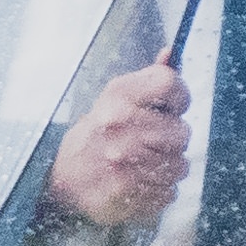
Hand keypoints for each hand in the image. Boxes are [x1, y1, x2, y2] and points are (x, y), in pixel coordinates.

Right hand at [51, 63, 193, 224]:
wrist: (64, 181)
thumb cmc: (95, 138)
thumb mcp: (114, 101)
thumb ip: (147, 81)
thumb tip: (171, 54)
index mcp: (117, 96)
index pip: (169, 83)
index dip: (179, 96)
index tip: (173, 107)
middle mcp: (119, 124)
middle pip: (182, 131)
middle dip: (171, 140)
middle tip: (149, 143)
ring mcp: (122, 160)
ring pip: (180, 165)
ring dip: (167, 168)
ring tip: (142, 165)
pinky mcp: (126, 191)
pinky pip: (169, 190)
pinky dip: (158, 190)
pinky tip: (138, 183)